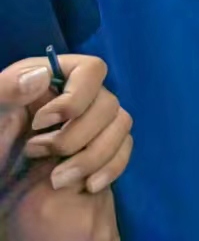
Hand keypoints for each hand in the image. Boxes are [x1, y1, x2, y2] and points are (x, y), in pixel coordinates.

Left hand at [16, 57, 133, 193]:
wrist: (0, 190)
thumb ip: (6, 90)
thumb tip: (43, 75)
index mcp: (56, 78)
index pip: (91, 70)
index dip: (75, 96)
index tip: (40, 123)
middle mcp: (82, 96)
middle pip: (108, 103)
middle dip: (75, 136)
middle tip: (36, 153)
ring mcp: (96, 124)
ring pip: (121, 126)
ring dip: (93, 156)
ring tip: (57, 179)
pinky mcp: (104, 150)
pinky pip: (124, 151)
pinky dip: (110, 168)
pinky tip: (87, 185)